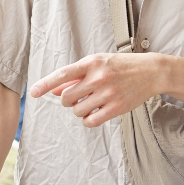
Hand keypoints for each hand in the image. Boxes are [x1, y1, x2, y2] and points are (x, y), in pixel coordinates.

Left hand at [29, 54, 163, 127]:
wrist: (150, 71)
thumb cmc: (120, 66)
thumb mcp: (97, 64)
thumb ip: (75, 76)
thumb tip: (53, 90)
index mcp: (91, 63)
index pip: (62, 75)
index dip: (45, 84)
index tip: (33, 93)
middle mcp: (98, 78)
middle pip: (66, 98)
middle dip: (68, 100)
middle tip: (79, 95)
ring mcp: (107, 94)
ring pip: (77, 111)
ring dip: (79, 109)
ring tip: (91, 101)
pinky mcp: (116, 108)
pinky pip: (90, 121)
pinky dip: (87, 120)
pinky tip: (93, 113)